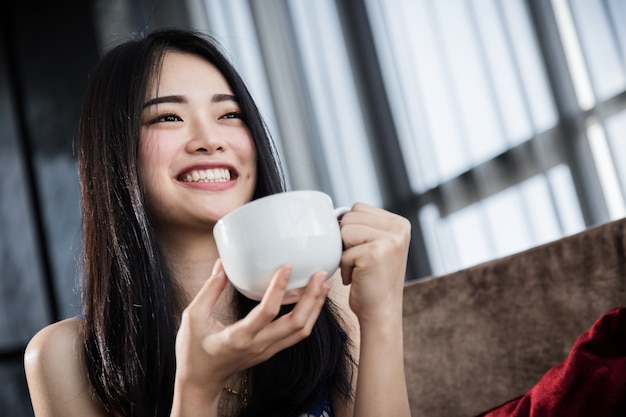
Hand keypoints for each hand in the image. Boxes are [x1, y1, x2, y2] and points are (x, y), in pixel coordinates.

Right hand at [173, 261, 329, 398]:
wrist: (200, 383)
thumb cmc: (193, 351)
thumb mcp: (193, 317)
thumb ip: (209, 290)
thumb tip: (222, 263)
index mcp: (238, 337)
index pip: (267, 312)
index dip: (279, 288)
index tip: (286, 267)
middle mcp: (258, 345)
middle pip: (296, 323)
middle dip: (311, 298)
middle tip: (320, 274)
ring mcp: (267, 350)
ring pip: (301, 331)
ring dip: (315, 307)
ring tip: (322, 284)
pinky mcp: (271, 351)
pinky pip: (296, 334)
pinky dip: (308, 316)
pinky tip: (310, 299)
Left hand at [339, 203, 410, 322]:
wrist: (380, 312)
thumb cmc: (371, 280)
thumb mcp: (375, 244)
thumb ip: (364, 225)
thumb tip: (335, 213)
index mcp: (399, 223)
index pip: (358, 208)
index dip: (351, 231)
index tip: (364, 251)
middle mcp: (399, 228)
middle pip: (350, 217)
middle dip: (346, 241)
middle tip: (361, 262)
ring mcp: (390, 239)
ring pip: (344, 230)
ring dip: (344, 253)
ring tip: (359, 268)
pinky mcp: (375, 252)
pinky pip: (343, 251)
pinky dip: (344, 267)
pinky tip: (357, 278)